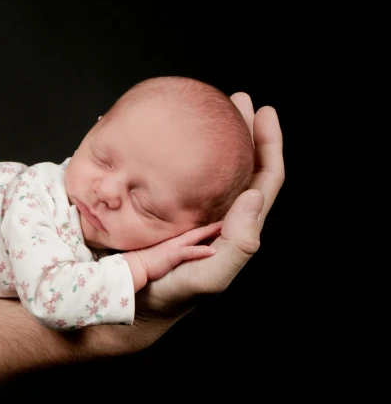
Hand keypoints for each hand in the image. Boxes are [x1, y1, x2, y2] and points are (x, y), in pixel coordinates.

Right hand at [133, 93, 283, 321]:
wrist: (134, 304)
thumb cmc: (175, 294)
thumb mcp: (212, 277)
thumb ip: (238, 245)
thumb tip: (255, 196)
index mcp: (237, 226)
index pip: (264, 179)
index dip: (269, 145)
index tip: (263, 112)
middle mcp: (219, 214)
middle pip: (241, 164)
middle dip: (243, 129)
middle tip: (233, 99)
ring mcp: (192, 209)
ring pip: (211, 166)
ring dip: (214, 135)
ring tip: (205, 106)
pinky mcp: (165, 209)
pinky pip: (178, 174)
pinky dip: (178, 152)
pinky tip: (164, 136)